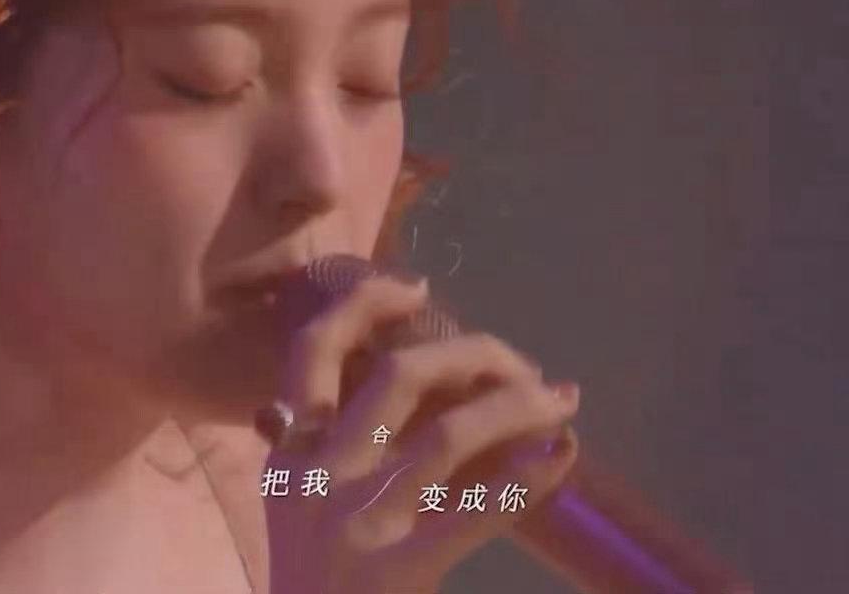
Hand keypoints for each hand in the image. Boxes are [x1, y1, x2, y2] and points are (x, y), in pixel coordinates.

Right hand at [262, 275, 581, 593]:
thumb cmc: (317, 588)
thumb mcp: (299, 513)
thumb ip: (329, 451)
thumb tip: (418, 391)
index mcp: (288, 459)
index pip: (311, 351)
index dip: (364, 304)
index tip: (418, 286)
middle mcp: (317, 479)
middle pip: (400, 376)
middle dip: (474, 354)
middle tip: (524, 365)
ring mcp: (357, 524)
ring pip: (447, 433)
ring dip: (516, 406)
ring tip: (561, 401)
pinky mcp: (396, 569)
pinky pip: (475, 510)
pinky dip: (527, 476)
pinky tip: (561, 457)